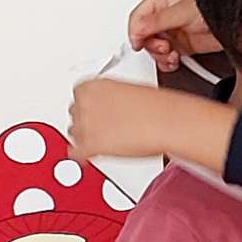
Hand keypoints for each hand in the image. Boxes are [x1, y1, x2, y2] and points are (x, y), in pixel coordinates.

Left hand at [68, 79, 241, 168]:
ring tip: (106, 140)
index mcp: (93, 84)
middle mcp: (85, 102)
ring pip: (74, 135)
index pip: (78, 95)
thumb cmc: (158, 107)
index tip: (96, 111)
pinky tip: (94, 155)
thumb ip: (111, 98)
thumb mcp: (128, 91)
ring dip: (86, 138)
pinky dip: (84, 156)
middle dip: (87, 121)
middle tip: (103, 127)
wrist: (168, 122)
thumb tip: (110, 107)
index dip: (89, 106)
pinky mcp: (90, 146)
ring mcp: (85, 124)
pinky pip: (76, 154)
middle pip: (74, 114)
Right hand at [130, 0, 221, 73]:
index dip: (136, 32)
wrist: (234, 22)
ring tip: (172, 54)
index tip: (140, 43)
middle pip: (144, 37)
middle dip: (152, 46)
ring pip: (154, 49)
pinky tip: (174, 60)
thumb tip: (136, 30)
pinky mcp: (181, 46)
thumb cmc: (212, 7)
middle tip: (164, 47)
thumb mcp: (180, 13)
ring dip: (160, 56)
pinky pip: (166, 58)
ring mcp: (172, 33)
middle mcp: (164, 19)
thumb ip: (157, 21)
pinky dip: (168, 62)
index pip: (137, 19)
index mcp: (160, 3)